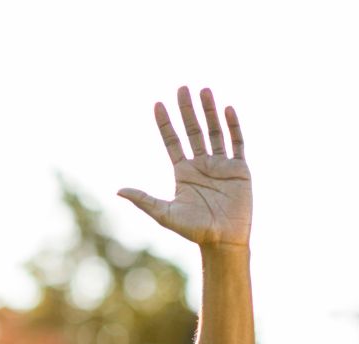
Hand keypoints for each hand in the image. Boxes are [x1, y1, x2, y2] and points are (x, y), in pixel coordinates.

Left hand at [119, 87, 249, 247]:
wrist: (223, 241)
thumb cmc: (193, 230)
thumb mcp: (164, 213)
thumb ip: (144, 200)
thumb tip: (118, 191)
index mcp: (183, 172)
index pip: (172, 142)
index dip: (165, 124)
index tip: (158, 105)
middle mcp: (201, 164)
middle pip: (193, 131)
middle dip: (187, 110)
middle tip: (182, 88)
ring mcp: (221, 165)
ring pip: (215, 131)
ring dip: (210, 111)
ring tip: (204, 90)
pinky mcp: (240, 169)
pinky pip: (236, 142)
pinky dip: (233, 126)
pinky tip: (227, 109)